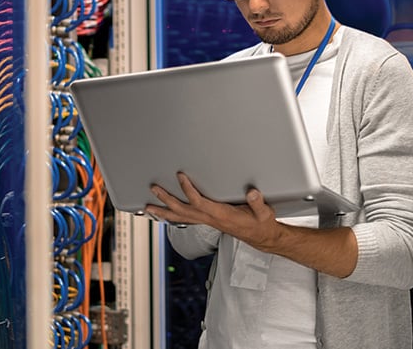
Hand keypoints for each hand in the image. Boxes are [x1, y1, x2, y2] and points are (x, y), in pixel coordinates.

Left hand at [145, 172, 282, 250]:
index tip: (180, 175)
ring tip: (148, 206)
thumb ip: (257, 203)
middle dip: (166, 200)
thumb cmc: (261, 224)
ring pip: (180, 217)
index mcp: (221, 215)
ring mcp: (207, 222)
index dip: (188, 189)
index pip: (199, 202)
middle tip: (154, 189)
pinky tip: (164, 213)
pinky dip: (172, 216)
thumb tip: (252, 192)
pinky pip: (185, 219)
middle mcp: (210, 219)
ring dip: (163, 211)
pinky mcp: (207, 221)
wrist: (261, 237)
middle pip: (182, 211)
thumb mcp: (264, 213)